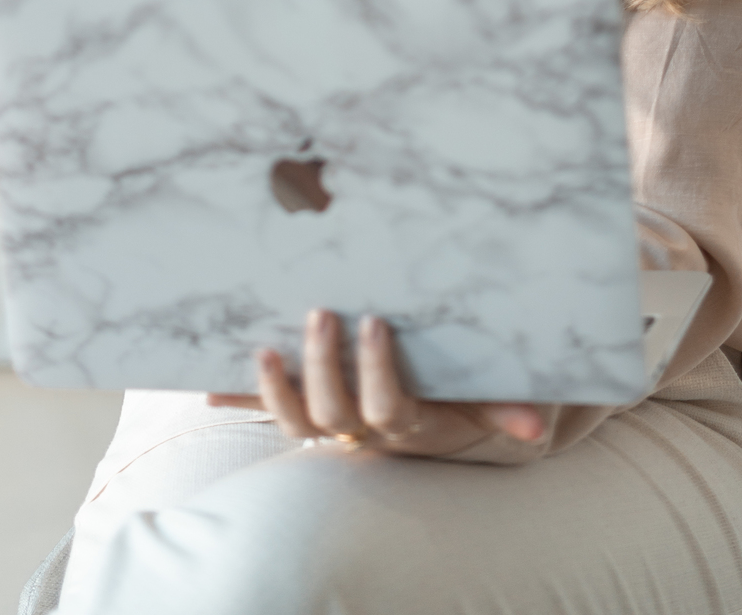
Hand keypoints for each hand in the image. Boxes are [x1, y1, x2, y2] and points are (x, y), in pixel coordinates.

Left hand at [207, 308, 547, 456]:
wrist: (436, 420)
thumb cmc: (464, 394)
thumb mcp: (487, 396)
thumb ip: (506, 405)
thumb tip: (533, 425)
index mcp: (407, 420)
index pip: (387, 408)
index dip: (376, 374)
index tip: (375, 323)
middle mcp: (363, 429)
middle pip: (332, 415)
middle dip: (323, 366)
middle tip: (322, 312)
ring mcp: (331, 421)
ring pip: (296, 423)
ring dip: (275, 389)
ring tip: (264, 348)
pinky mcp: (306, 407)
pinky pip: (269, 409)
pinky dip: (238, 398)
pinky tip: (209, 384)